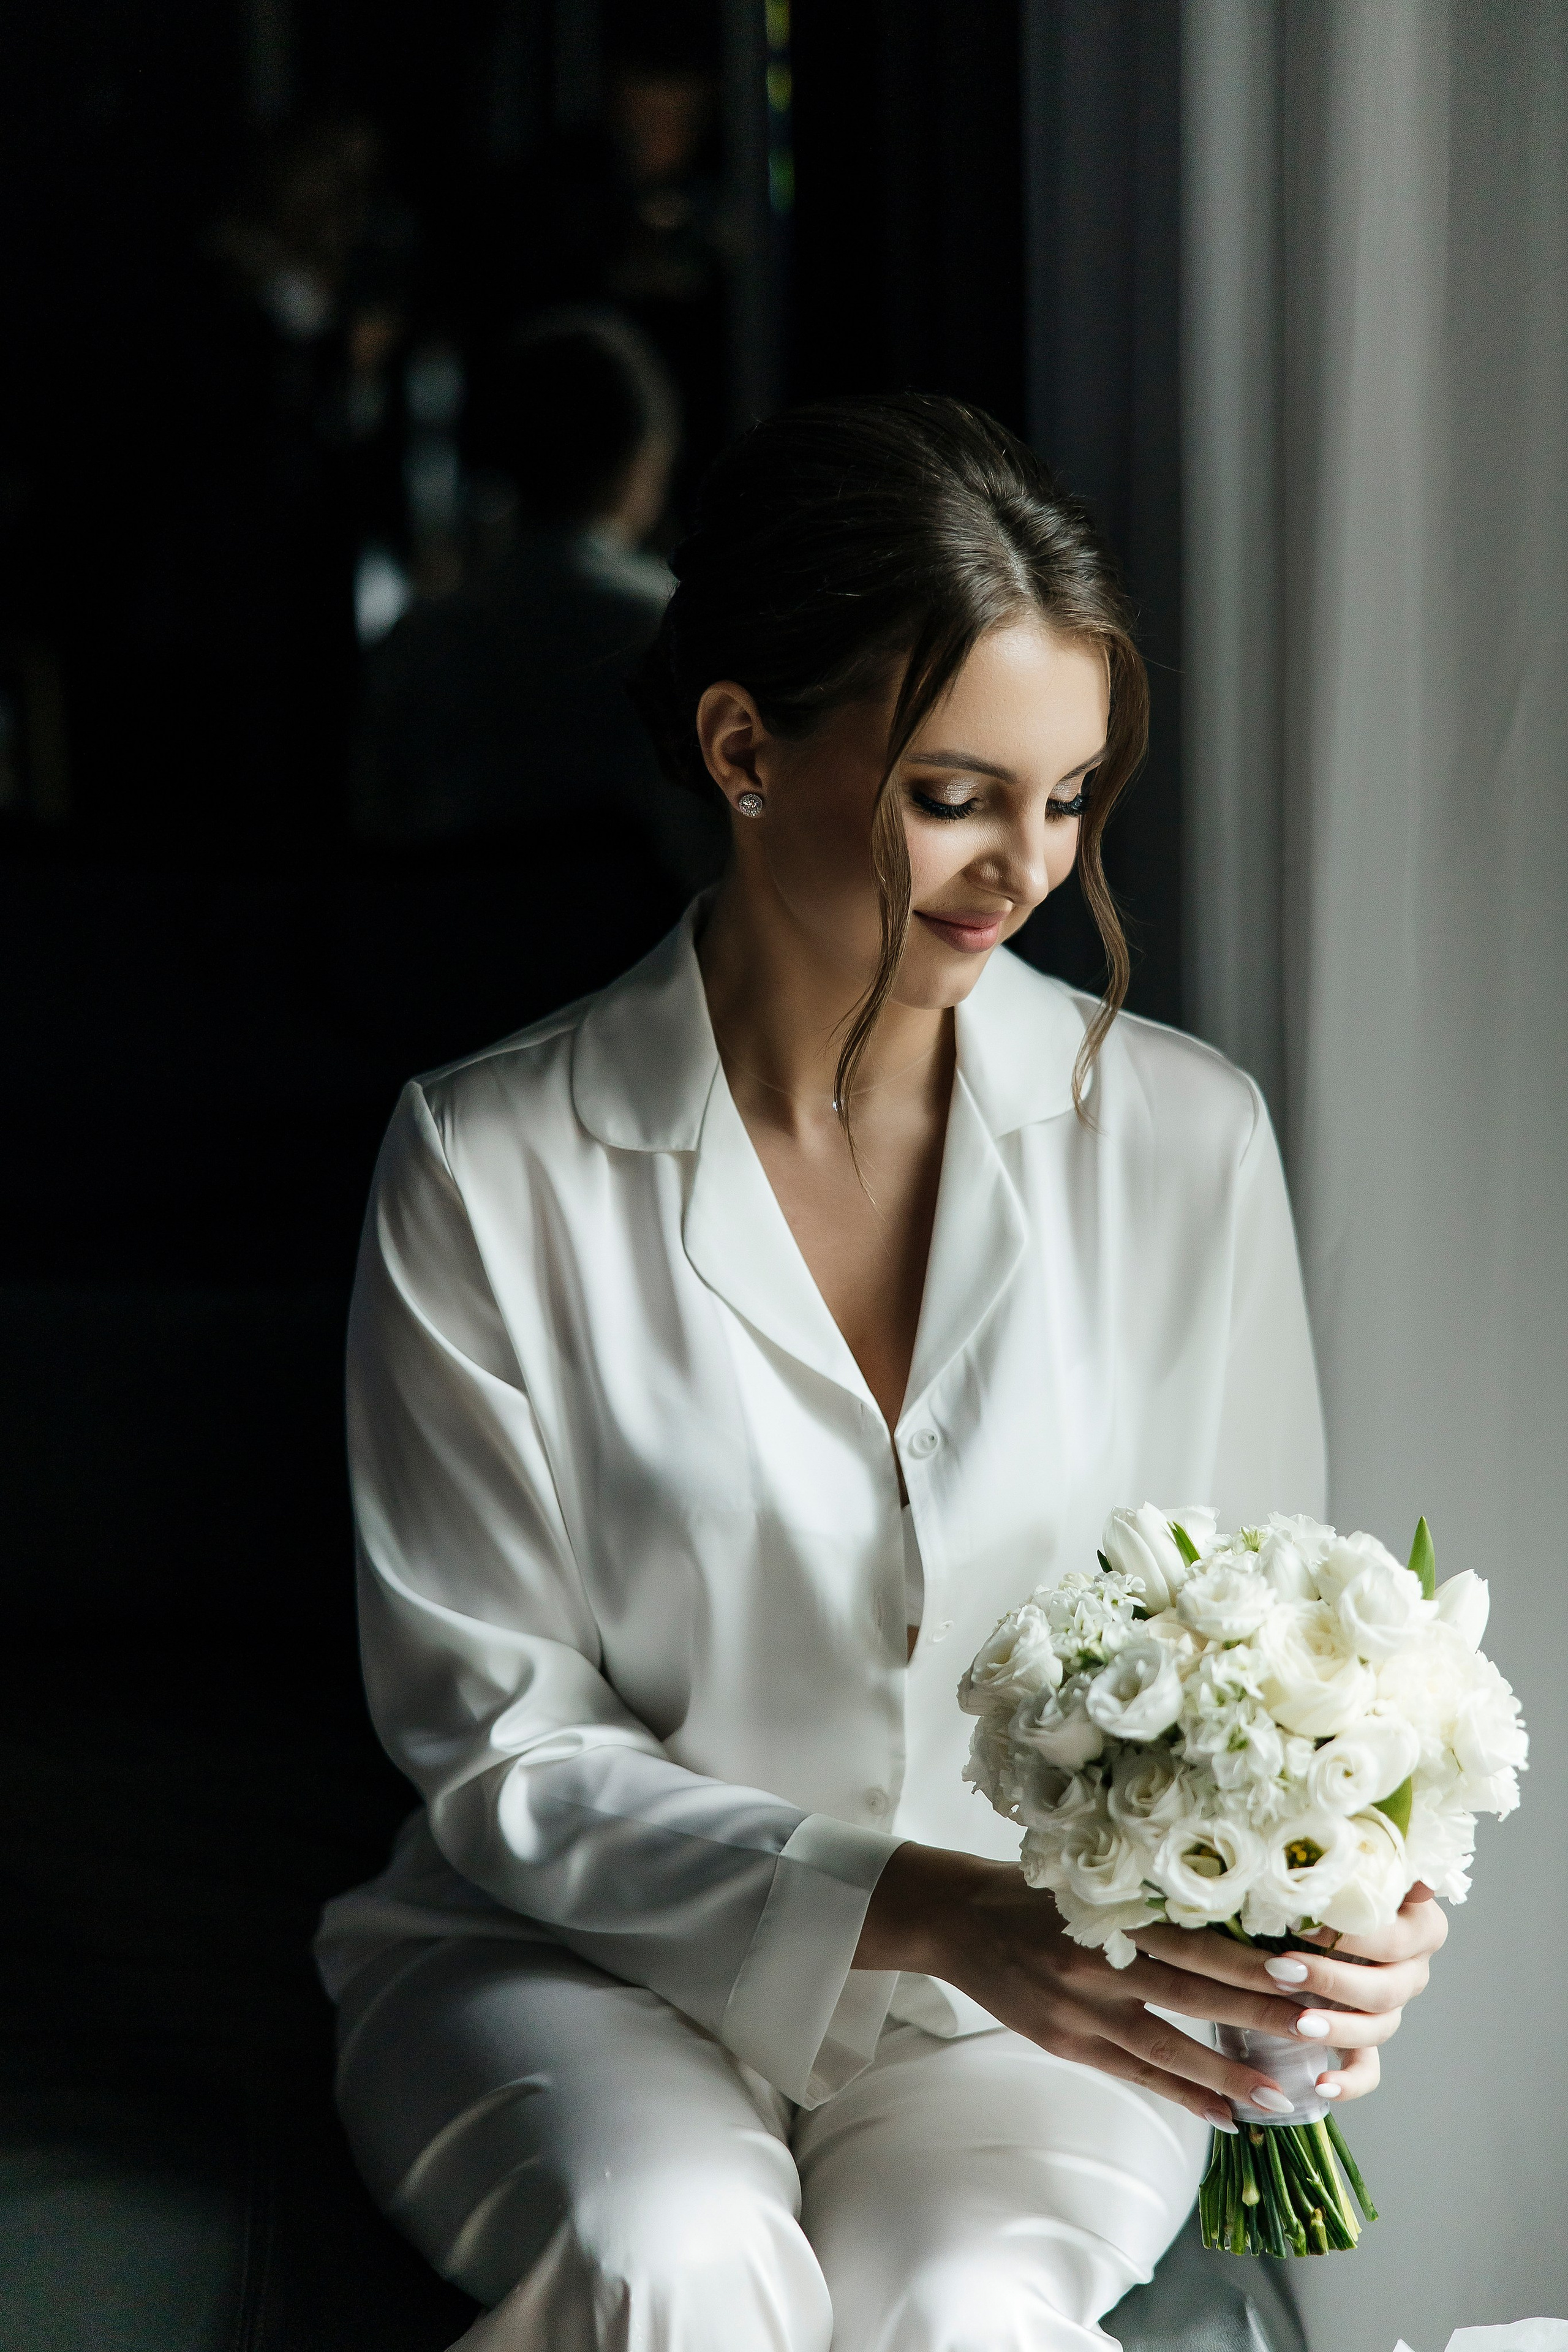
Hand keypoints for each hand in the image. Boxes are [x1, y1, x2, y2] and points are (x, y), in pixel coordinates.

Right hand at [854, 1841, 1377, 2131]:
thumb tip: (1226, 1921)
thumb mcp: (1088, 1881)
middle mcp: (1097, 1961)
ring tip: (1275, 2095)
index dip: (1247, 1961)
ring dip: (1225, 2073)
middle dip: (1255, 2015)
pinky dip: (1180, 2094)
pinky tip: (1221, 2115)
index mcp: (1109, 1911)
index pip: (1192, 1940)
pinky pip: (1134, 2074)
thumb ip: (1146, 1903)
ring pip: (1166, 2045)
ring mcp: (1080, 2008)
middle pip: (1190, 1994)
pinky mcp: (1066, 2041)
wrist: (955, 1917)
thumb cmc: (1031, 1890)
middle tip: (1315, 2031)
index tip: (1303, 1972)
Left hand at [1132, 1879, 1447, 2103]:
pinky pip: (1368, 2069)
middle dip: (1334, 1980)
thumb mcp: (1329, 1865)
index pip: (1397, 1933)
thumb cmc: (1309, 1881)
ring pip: (1380, 2027)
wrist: (1286, 1915)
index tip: (1303, 1924)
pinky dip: (1349, 2081)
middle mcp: (1410, 1966)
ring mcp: (1390, 2006)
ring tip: (1299, 2024)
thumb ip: (1348, 1862)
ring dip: (1338, 2027)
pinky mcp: (1365, 2039)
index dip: (1353, 1933)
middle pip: (1390, 1985)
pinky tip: (1321, 2084)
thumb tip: (1371, 1851)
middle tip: (1284, 1970)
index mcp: (1415, 1920)